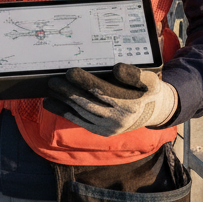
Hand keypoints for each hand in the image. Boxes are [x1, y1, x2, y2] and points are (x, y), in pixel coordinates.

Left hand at [44, 64, 177, 137]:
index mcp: (130, 104)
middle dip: (68, 92)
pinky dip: (66, 113)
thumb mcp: (149, 80)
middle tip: (53, 81)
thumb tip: (117, 69)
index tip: (70, 72)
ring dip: (64, 102)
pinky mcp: (103, 132)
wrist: (152, 112)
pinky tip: (53, 104)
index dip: (85, 82)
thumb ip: (135, 74)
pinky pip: (81, 122)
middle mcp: (119, 119)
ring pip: (82, 113)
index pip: (102, 91)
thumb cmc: (148, 91)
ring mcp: (110, 128)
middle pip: (88, 103)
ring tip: (49, 91)